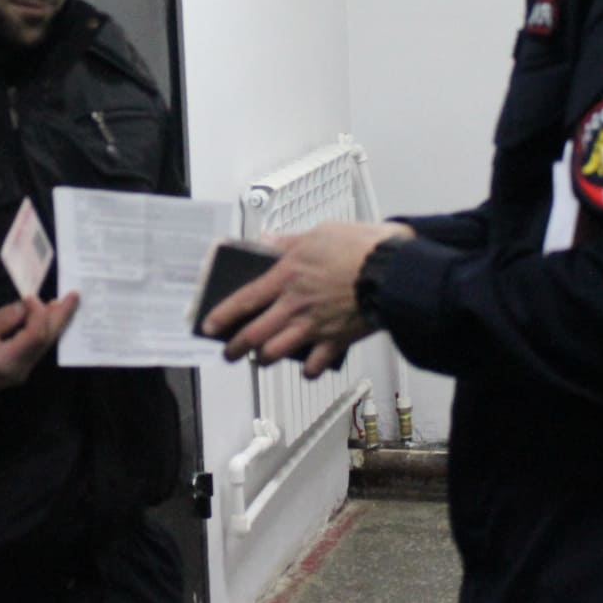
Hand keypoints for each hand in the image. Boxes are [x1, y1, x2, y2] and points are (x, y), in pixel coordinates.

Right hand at [0, 293, 79, 395]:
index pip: (35, 335)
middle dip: (61, 317)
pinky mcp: (19, 369)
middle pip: (47, 340)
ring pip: (45, 345)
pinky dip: (45, 330)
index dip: (39, 313)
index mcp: (8, 360)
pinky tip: (48, 317)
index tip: (31, 296)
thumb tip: (26, 306)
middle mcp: (21, 369)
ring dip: (55, 323)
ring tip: (65, 303)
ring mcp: (22, 372)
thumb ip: (3, 318)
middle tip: (74, 296)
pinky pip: (38, 348)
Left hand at [203, 222, 413, 377]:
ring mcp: (314, 326)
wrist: (393, 271)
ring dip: (265, 358)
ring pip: (277, 352)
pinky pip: (315, 365)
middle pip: (254, 335)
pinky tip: (306, 367)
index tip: (209, 326)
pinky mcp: (336, 340)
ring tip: (262, 358)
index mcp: (286, 277)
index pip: (243, 300)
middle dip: (236, 348)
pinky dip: (308, 370)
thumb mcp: (319, 233)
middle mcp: (294, 305)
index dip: (222, 316)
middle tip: (230, 353)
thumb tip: (267, 241)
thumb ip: (289, 242)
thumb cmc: (360, 247)